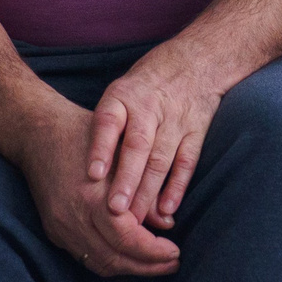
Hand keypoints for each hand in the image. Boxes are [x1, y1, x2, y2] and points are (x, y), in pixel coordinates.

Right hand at [18, 100, 180, 277]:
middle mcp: (74, 218)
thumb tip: (168, 224)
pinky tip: (128, 257)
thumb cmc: (89, 136)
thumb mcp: (124, 155)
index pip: (127, 239)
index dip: (154, 251)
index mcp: (92, 198)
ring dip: (129, 268)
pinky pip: (84, 257)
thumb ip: (146, 191)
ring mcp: (61, 227)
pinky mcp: (54, 231)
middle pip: (114, 258)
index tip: (176, 251)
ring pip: (99, 264)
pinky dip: (109, 261)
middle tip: (173, 262)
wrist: (41, 135)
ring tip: (156, 263)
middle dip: (147, 266)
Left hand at [87, 35, 236, 230]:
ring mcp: (175, 120)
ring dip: (149, 191)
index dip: (101, 148)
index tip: (93, 175)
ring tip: (136, 220)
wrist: (195, 61)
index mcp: (122, 97)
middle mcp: (149, 108)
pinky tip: (168, 209)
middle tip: (115, 210)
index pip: (109, 122)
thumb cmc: (144, 86)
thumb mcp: (118, 94)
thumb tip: (86, 177)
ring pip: (161, 159)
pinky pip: (187, 161)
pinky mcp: (196, 130)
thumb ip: (105, 129)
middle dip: (127, 180)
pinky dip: (178, 186)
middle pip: (137, 147)